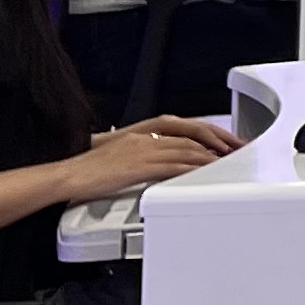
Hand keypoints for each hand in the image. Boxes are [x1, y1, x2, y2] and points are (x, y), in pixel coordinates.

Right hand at [68, 115, 240, 194]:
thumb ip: (144, 156)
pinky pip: (172, 166)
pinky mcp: (139, 167)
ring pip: (186, 149)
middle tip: (238, 148)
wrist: (66, 175)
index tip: (225, 140)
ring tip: (229, 161)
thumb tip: (163, 165)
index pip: (184, 128)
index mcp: (141, 133)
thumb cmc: (88, 170)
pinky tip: (204, 172)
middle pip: (192, 136)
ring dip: (211, 155)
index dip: (209, 133)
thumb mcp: (121, 156)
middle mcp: (145, 138)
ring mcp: (143, 151)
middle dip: (218, 142)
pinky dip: (192, 168)